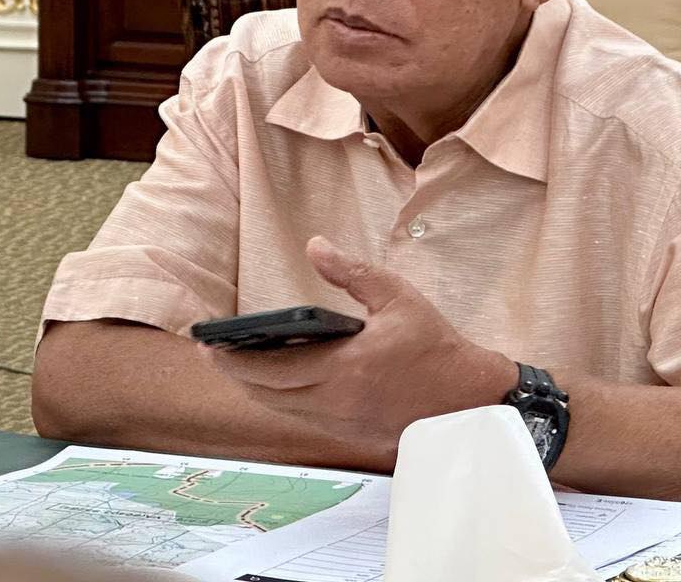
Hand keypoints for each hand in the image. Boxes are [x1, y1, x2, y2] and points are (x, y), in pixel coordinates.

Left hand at [201, 236, 518, 467]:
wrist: (469, 401)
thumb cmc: (436, 348)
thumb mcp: (398, 298)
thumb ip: (353, 273)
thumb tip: (316, 246)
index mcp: (345, 369)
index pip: (271, 369)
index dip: (234, 359)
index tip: (211, 344)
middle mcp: (336, 403)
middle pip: (266, 394)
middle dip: (234, 374)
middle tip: (211, 354)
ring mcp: (341, 424)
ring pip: (280, 411)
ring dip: (255, 390)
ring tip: (236, 365)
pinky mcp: (349, 435)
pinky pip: (302, 419)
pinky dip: (282, 402)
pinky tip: (276, 383)